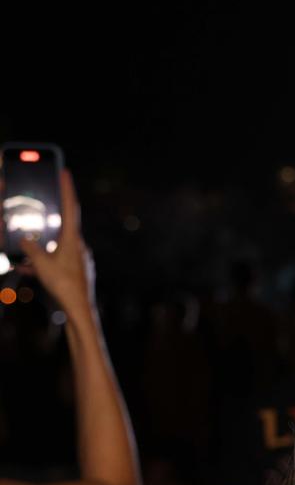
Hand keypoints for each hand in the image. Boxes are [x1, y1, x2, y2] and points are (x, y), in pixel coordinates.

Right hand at [18, 170, 94, 318]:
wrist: (79, 310)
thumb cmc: (64, 286)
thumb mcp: (43, 264)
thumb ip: (32, 249)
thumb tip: (26, 239)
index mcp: (73, 240)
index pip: (70, 208)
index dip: (66, 189)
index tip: (65, 173)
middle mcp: (78, 246)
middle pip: (61, 226)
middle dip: (48, 218)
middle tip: (40, 207)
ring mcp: (77, 259)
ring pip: (55, 246)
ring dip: (40, 247)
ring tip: (26, 251)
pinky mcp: (73, 271)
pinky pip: (55, 261)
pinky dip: (41, 263)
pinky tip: (26, 269)